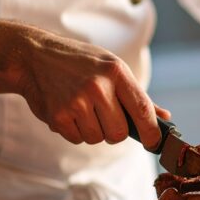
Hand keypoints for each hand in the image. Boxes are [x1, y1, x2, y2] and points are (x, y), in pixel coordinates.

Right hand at [16, 31, 169, 147]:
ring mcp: (76, 101)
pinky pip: (77, 139)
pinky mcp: (58, 116)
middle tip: (104, 116)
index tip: (154, 143)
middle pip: (119, 133)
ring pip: (97, 138)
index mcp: (116, 72)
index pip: (142, 109)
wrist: (34, 56)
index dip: (152, 132)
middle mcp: (97, 86)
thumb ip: (138, 97)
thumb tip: (165, 118)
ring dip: (92, 131)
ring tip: (82, 108)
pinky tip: (68, 111)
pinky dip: (75, 131)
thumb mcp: (112, 68)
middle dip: (114, 132)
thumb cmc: (80, 63)